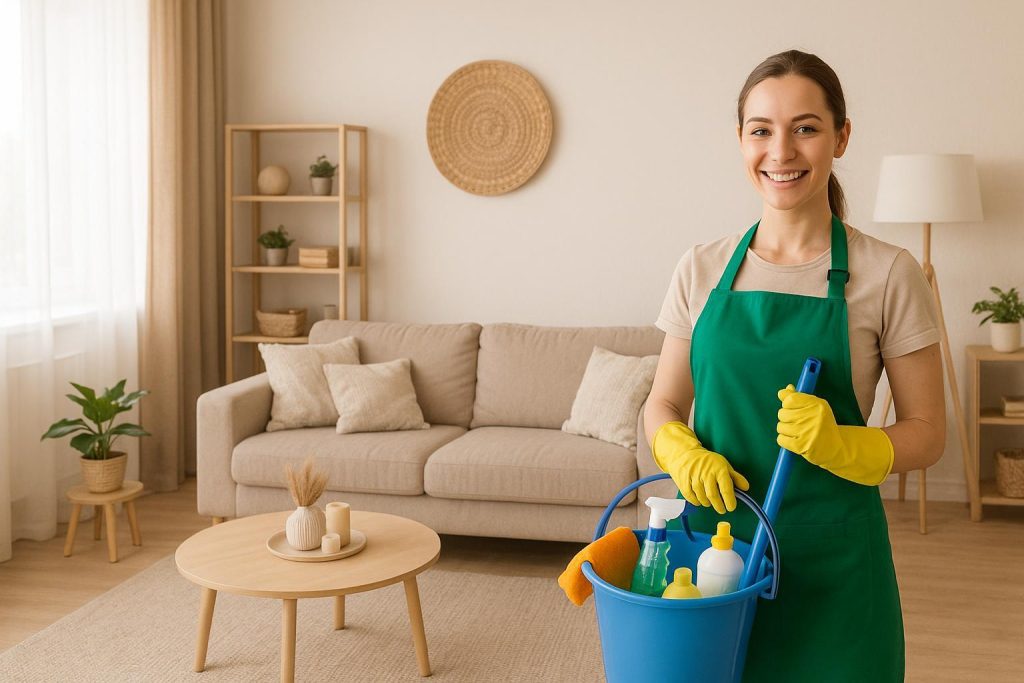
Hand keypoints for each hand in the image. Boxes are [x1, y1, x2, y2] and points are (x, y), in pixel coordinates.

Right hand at [652, 421, 748, 513]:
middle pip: (713, 496)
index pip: (726, 489)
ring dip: (708, 503)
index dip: (730, 501)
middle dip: (719, 506)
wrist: (685, 454)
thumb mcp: (723, 465)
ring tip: (710, 502)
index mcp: (719, 469)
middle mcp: (706, 474)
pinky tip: (700, 500)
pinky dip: (697, 502)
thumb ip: (735, 477)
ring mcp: (693, 479)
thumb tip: (746, 487)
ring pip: (702, 499)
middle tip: (722, 509)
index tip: (731, 507)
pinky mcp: (684, 483)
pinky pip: (692, 498)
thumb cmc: (707, 461)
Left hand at [776, 385, 893, 485]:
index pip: (790, 399)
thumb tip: (781, 392)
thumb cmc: (823, 425)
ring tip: (798, 432)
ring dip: (786, 430)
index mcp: (817, 405)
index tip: (794, 409)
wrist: (836, 448)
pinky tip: (795, 440)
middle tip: (798, 423)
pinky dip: (785, 440)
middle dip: (787, 418)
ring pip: (780, 426)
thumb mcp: (816, 407)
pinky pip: (781, 439)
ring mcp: (806, 432)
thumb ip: (798, 398)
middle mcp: (813, 417)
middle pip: (782, 413)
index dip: (787, 404)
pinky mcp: (801, 446)